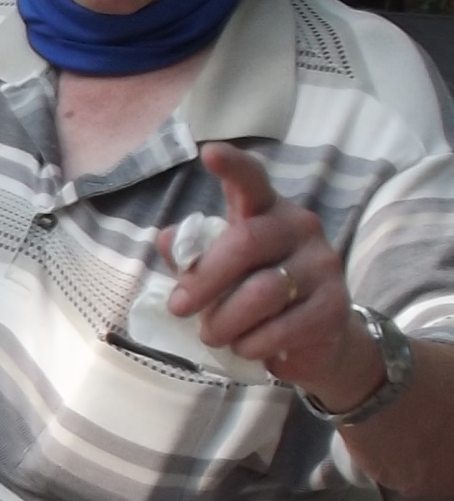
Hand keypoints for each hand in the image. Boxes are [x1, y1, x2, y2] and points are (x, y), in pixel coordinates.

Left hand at [163, 144, 377, 406]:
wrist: (312, 341)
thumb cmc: (253, 296)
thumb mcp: (219, 273)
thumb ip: (194, 255)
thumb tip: (167, 240)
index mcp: (266, 211)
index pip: (252, 181)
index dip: (233, 166)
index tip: (210, 153)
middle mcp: (300, 228)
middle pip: (246, 243)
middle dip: (204, 280)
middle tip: (178, 308)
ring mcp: (323, 266)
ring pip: (262, 292)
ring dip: (225, 321)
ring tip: (212, 335)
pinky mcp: (334, 307)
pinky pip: (282, 328)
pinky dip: (251, 344)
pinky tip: (245, 348)